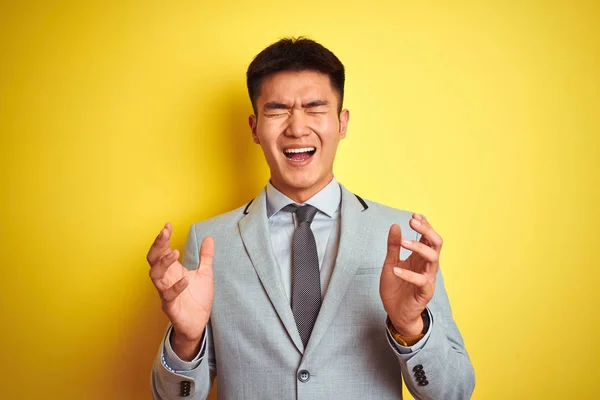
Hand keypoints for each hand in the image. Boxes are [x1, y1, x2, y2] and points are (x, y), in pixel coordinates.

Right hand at [147, 223, 213, 358]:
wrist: (198, 324)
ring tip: (174, 252)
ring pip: (155, 276)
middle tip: (165, 233)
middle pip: (153, 260)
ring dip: (163, 263)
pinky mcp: (170, 307)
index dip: (163, 238)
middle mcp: (166, 280)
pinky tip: (185, 279)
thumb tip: (209, 238)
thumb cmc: (197, 299)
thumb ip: (205, 256)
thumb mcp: (205, 274)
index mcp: (172, 270)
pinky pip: (168, 296)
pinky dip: (176, 287)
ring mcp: (166, 293)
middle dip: (158, 246)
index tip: (168, 225)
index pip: (162, 251)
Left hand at [379, 214, 441, 335]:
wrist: (396, 313)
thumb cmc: (396, 288)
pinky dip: (408, 274)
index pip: (428, 237)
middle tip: (413, 221)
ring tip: (403, 242)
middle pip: (436, 243)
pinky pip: (421, 280)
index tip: (414, 216)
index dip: (424, 225)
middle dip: (427, 230)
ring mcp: (428, 278)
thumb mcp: (390, 263)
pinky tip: (395, 269)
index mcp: (420, 257)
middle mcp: (427, 265)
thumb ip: (393, 246)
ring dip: (419, 247)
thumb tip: (395, 226)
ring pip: (433, 258)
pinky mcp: (425, 292)